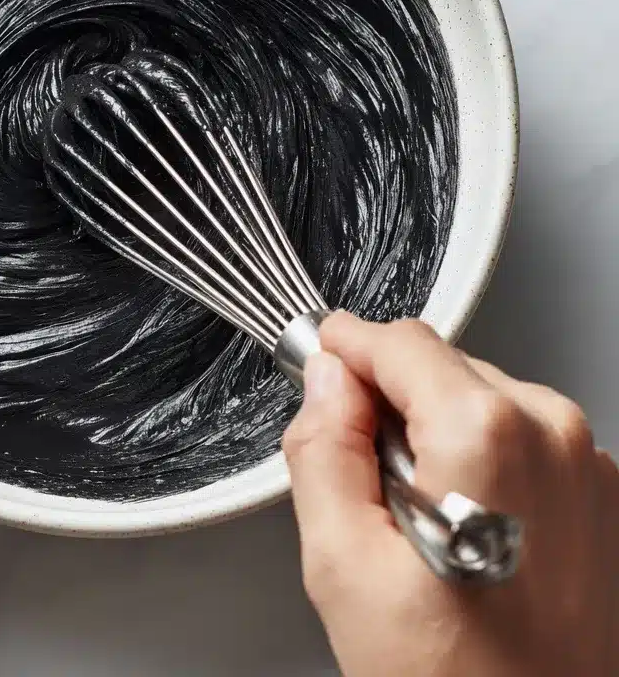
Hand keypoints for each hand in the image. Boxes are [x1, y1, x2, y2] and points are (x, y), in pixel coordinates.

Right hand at [283, 312, 617, 676]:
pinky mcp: (600, 493)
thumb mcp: (343, 565)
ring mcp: (586, 465)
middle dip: (387, 403)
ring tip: (422, 524)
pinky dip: (477, 460)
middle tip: (364, 482)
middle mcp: (551, 434)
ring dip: (431, 434)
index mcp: (485, 434)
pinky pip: (517, 437)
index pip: (397, 341)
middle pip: (437, 366)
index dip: (344, 350)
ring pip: (476, 397)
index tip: (317, 363)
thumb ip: (322, 450)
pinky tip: (465, 532)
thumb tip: (325, 383)